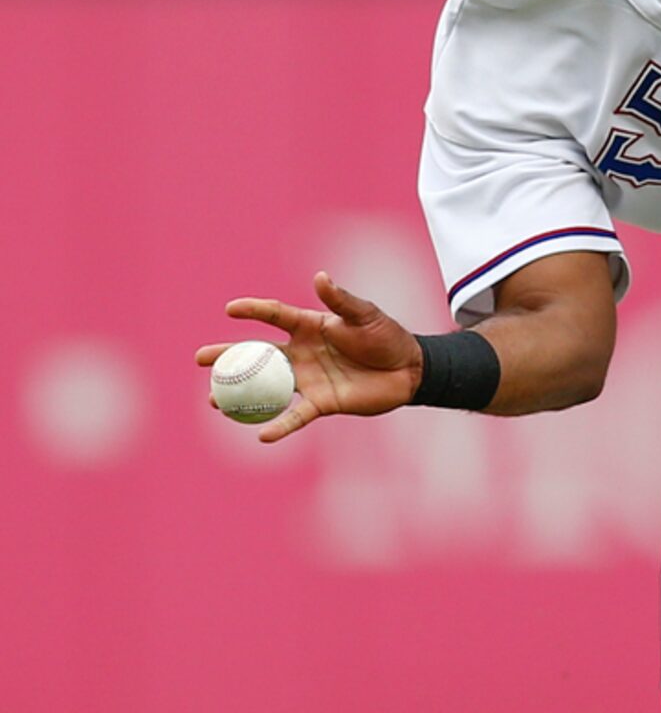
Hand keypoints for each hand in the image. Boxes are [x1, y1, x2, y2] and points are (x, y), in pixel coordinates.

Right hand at [196, 272, 422, 442]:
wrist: (408, 369)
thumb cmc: (386, 336)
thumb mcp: (364, 315)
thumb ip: (340, 300)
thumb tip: (320, 277)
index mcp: (309, 326)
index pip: (274, 315)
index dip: (253, 311)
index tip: (230, 310)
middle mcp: (302, 353)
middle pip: (258, 354)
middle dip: (229, 357)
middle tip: (200, 360)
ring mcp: (309, 379)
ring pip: (267, 387)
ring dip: (241, 394)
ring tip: (213, 400)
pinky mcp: (322, 403)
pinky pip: (296, 416)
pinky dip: (280, 426)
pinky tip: (261, 435)